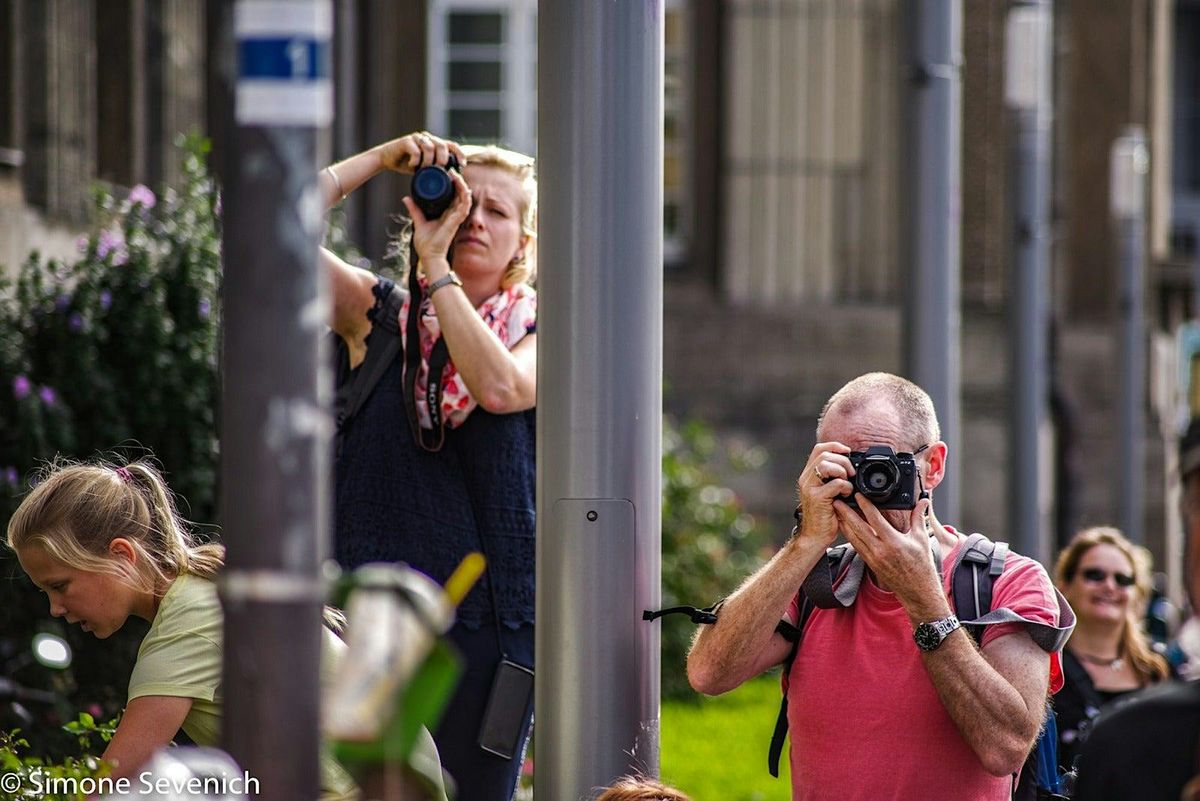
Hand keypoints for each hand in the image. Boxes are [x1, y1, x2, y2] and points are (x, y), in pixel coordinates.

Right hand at [377, 132, 466, 173]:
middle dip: (443, 159)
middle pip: (442, 144)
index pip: (451, 145)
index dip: (459, 154)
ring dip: (428, 161)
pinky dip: (416, 160)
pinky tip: (412, 165)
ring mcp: (416, 138)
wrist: (386, 158)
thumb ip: (435, 169)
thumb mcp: (425, 167)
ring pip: (429, 147)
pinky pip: (415, 150)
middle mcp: (427, 138)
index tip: (462, 165)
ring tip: (423, 170)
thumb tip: (450, 179)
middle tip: (439, 170)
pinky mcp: (406, 140)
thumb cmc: (407, 163)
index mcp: (434, 143)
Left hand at [401, 171, 471, 279]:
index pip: (453, 195)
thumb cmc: (426, 243)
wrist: (429, 255)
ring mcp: (456, 217)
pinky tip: (462, 186)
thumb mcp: (418, 221)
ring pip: (465, 197)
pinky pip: (465, 206)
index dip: (453, 183)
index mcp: (446, 213)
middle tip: (451, 170)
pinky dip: (465, 195)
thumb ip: (415, 210)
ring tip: (456, 174)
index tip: (446, 173)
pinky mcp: (457, 221)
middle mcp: (453, 214)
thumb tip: (406, 198)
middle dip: (458, 181)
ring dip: (462, 185)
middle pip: (460, 193)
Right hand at [795, 442, 854, 545]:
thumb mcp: (827, 492)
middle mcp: (806, 479)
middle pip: (825, 455)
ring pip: (827, 465)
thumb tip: (850, 466)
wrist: (815, 536)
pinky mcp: (817, 498)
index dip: (835, 446)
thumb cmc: (824, 516)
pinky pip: (835, 483)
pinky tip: (846, 495)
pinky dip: (846, 487)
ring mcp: (810, 488)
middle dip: (843, 461)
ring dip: (843, 472)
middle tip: (851, 474)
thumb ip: (833, 478)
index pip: (819, 449)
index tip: (848, 452)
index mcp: (808, 475)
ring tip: (847, 484)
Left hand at [834, 496, 946, 615]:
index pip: (875, 519)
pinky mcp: (870, 563)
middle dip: (846, 513)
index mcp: (894, 542)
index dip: (864, 505)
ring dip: (844, 523)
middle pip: (858, 527)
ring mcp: (873, 558)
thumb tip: (923, 501)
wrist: (917, 590)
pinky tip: (844, 528)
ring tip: (836, 512)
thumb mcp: (921, 539)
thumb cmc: (921, 565)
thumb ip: (919, 518)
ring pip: (854, 537)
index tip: (857, 495)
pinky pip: (856, 546)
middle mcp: (881, 550)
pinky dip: (849, 535)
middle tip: (837, 501)